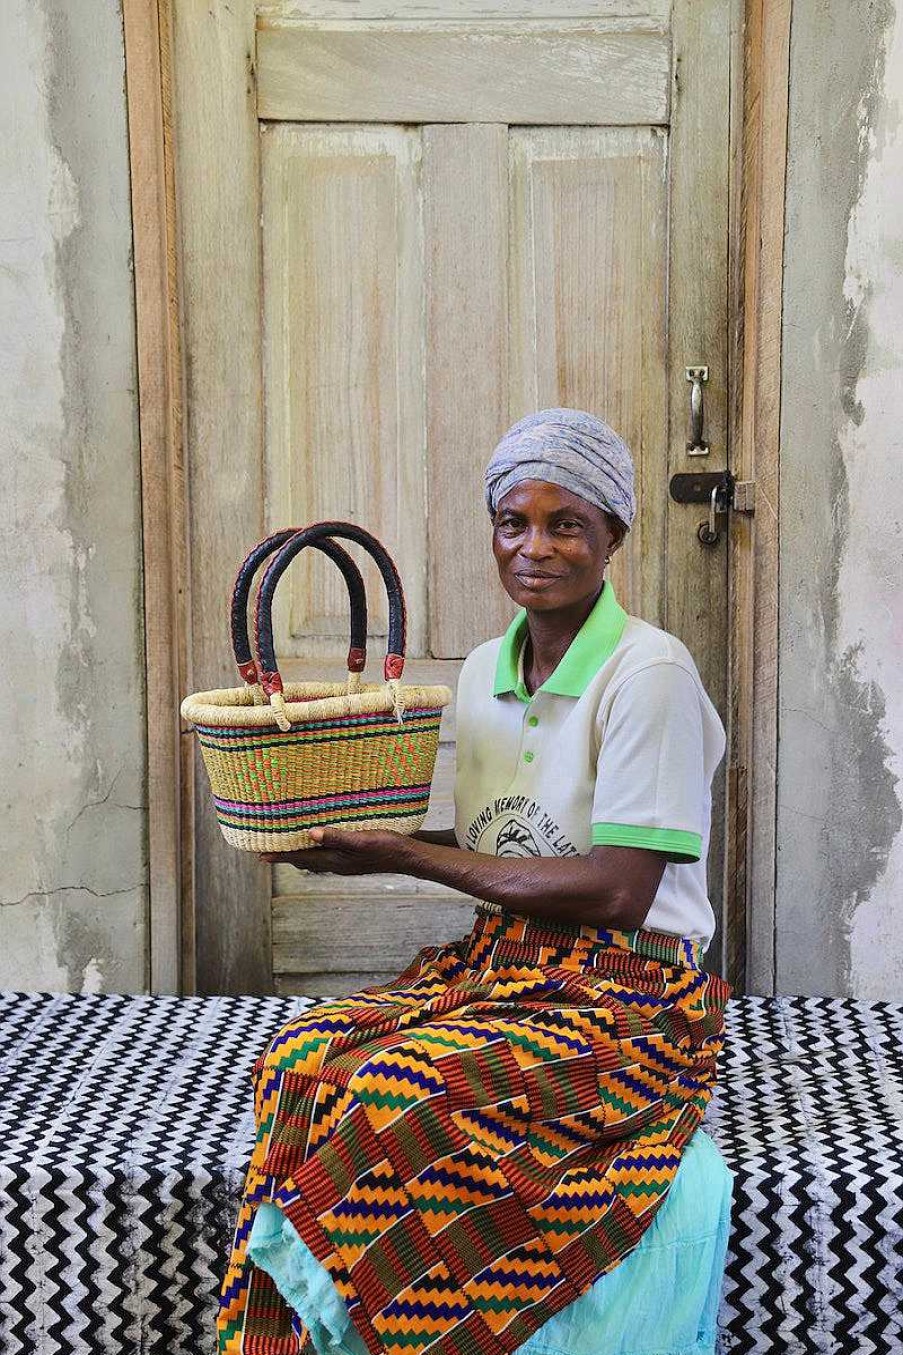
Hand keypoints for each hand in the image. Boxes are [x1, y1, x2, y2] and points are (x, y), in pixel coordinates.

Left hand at [260, 826, 411, 875]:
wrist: (410, 856)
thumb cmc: (388, 847)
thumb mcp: (363, 839)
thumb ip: (337, 837)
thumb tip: (310, 833)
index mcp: (335, 860)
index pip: (301, 858)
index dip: (281, 856)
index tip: (260, 856)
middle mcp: (337, 863)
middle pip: (305, 861)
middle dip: (286, 855)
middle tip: (268, 850)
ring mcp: (346, 861)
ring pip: (315, 859)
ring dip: (301, 853)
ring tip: (288, 846)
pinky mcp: (355, 855)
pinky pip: (328, 854)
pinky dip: (317, 848)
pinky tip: (321, 839)